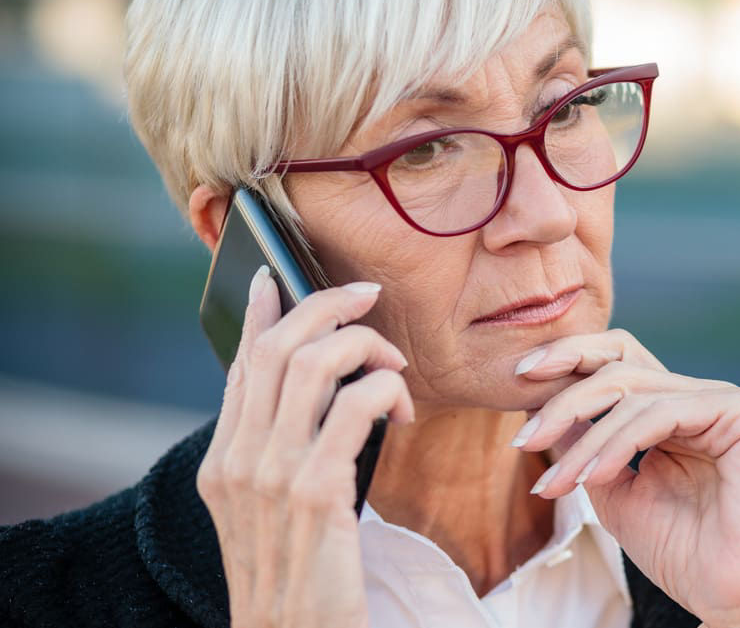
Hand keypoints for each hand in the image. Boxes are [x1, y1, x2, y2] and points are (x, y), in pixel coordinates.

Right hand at [196, 267, 413, 627]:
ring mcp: (271, 475)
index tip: (275, 276)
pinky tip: (401, 408)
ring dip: (365, 348)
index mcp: (222, 462)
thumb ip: (277, 454)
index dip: (261, 314)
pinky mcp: (315, 493)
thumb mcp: (268, 514)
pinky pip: (354, 408)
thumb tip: (313, 395)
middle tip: (366, 296)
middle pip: (275, 349)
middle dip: (324, 306)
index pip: (239, 367)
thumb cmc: (297, 579)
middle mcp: (237, 461)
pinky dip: (384, 390)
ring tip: (394, 369)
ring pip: (314, 366)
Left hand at [511, 329, 739, 627]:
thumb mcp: (611, 489)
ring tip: (557, 485)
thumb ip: (583, 445)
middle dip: (564, 397)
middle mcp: (702, 395)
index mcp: (676, 407)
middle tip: (524, 438)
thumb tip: (540, 407)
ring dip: (584, 440)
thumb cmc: (680, 551)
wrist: (730, 598)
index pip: (618, 359)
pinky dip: (618, 444)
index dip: (569, 358)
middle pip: (620, 366)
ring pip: (634, 392)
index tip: (517, 378)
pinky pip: (663, 413)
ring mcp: (727, 400)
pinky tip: (593, 477)